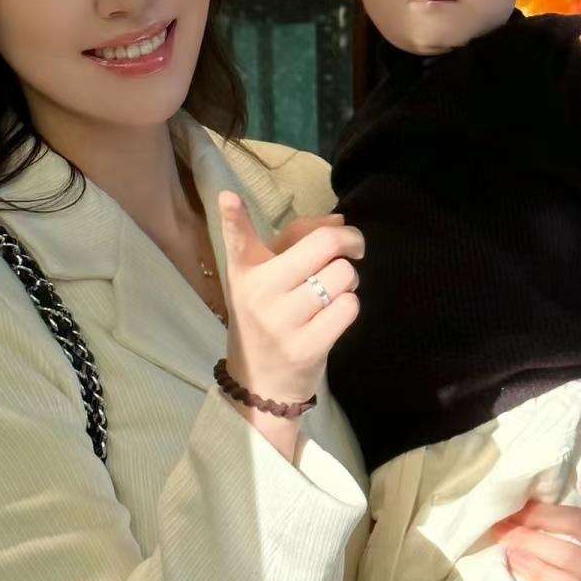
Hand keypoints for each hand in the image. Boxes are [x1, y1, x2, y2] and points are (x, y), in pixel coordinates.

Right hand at [218, 190, 361, 406]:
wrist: (261, 382)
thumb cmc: (269, 316)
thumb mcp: (269, 275)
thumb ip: (300, 240)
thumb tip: (339, 221)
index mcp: (245, 269)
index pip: (237, 238)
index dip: (233, 216)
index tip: (228, 198)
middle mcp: (259, 292)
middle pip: (324, 245)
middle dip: (349, 242)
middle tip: (352, 248)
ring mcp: (282, 321)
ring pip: (344, 275)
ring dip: (349, 279)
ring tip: (333, 291)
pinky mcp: (306, 347)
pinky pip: (349, 307)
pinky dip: (349, 305)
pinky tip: (334, 314)